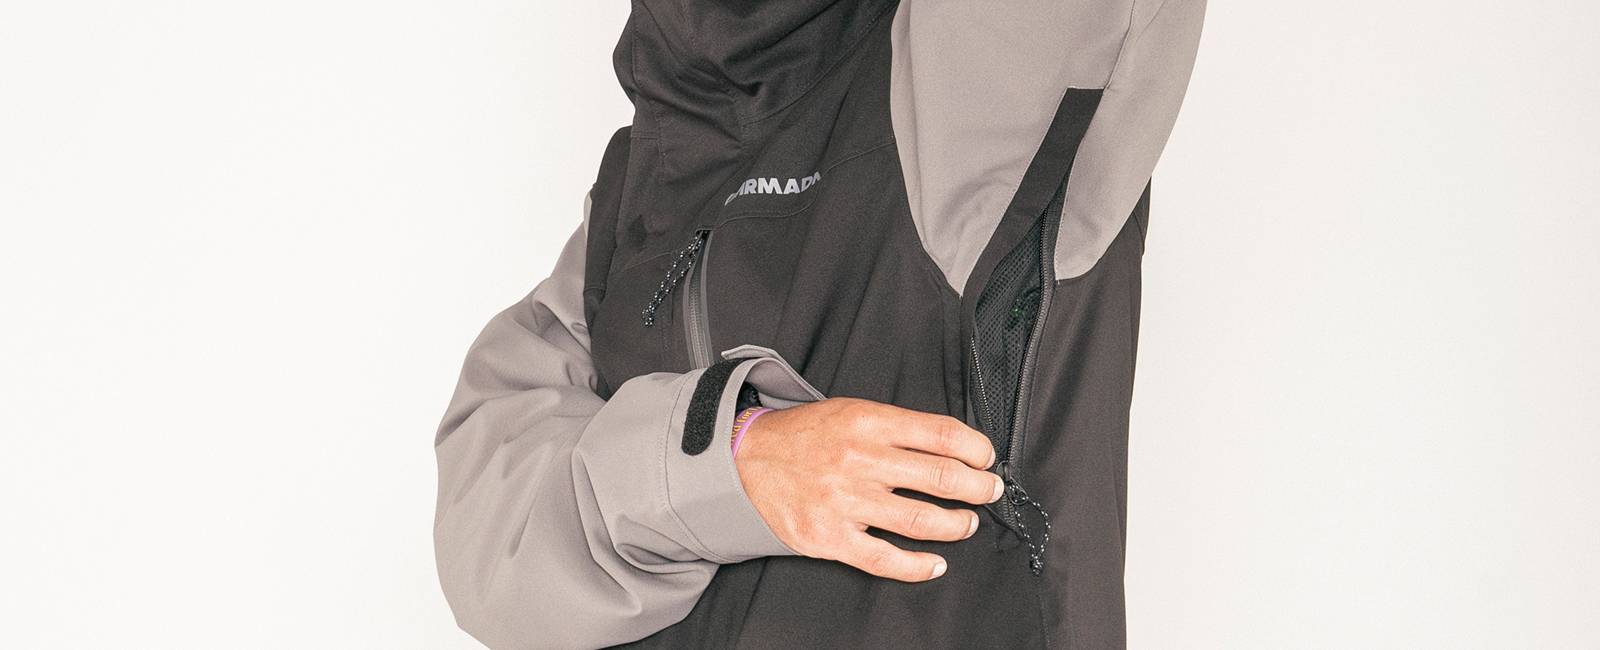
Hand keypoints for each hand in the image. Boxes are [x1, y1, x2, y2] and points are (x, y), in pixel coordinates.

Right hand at [734, 397, 1003, 581]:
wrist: (746, 460)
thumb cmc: (805, 436)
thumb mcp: (851, 411)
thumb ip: (897, 428)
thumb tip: (950, 446)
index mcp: (868, 422)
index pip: (942, 434)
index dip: (976, 448)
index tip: (987, 458)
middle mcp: (860, 460)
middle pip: (942, 477)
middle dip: (978, 488)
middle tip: (989, 491)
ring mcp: (845, 502)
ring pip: (922, 520)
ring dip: (957, 524)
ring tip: (967, 523)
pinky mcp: (830, 537)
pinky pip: (885, 559)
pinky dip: (918, 566)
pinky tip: (935, 563)